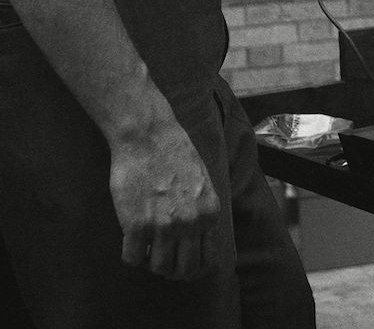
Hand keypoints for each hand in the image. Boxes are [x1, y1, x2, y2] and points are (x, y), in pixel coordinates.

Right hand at [109, 117, 220, 280]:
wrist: (149, 137)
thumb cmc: (175, 155)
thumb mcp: (202, 183)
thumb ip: (202, 211)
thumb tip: (198, 239)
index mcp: (209, 212)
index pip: (209, 259)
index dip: (194, 267)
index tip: (182, 263)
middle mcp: (190, 222)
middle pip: (184, 269)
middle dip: (173, 269)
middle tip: (162, 258)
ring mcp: (164, 226)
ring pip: (158, 267)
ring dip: (151, 261)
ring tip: (147, 245)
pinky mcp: (137, 225)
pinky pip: (132, 258)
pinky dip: (131, 253)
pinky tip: (131, 238)